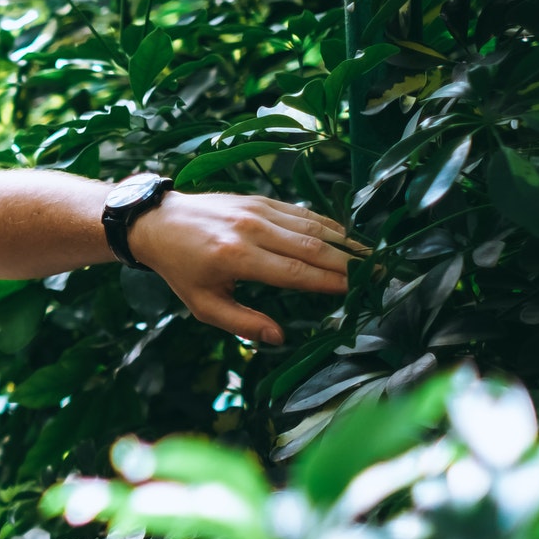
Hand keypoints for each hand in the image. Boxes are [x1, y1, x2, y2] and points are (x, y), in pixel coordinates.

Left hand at [128, 192, 361, 345]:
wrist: (158, 223)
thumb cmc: (181, 269)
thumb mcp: (203, 304)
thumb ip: (241, 323)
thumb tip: (279, 338)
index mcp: (237, 259)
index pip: (296, 273)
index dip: (330, 283)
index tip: (357, 292)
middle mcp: (251, 231)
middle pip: (312, 248)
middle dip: (349, 263)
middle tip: (380, 276)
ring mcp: (257, 211)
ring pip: (311, 227)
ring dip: (344, 242)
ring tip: (372, 257)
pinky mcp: (259, 199)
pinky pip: (300, 212)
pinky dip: (326, 224)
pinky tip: (344, 236)